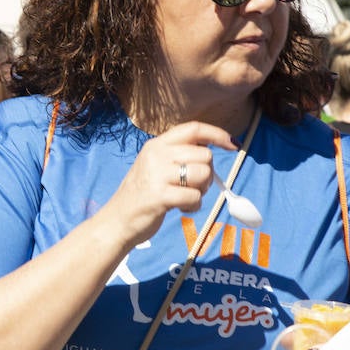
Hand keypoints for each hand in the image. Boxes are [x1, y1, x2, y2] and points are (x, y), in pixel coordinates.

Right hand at [102, 121, 235, 244]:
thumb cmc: (142, 194)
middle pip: (205, 155)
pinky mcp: (160, 196)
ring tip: (185, 198)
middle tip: (195, 187)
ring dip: (201, 191)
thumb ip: (178, 155)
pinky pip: (195, 196)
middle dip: (208, 174)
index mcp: (157, 144)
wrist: (117, 220)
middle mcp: (156, 154)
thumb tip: (211, 151)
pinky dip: (193, 206)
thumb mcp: (155, 165)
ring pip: (203, 175)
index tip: (232, 145)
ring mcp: (157, 174)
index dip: (217, 134)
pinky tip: (180, 209)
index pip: (194, 129)